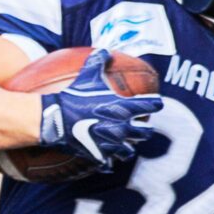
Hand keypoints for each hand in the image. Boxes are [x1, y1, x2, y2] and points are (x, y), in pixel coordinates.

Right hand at [37, 50, 165, 168]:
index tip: (156, 102)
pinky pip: (109, 163)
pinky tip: (106, 160)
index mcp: (124, 108)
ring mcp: (112, 144)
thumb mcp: (87, 75)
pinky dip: (108, 161)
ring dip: (128, 147)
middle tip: (143, 127)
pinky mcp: (99, 156)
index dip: (155, 103)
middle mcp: (123, 128)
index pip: (151, 105)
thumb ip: (98, 61)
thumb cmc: (74, 95)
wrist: (56, 119)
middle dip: (145, 130)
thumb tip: (104, 49)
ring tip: (125, 144)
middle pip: (146, 133)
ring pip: (129, 151)